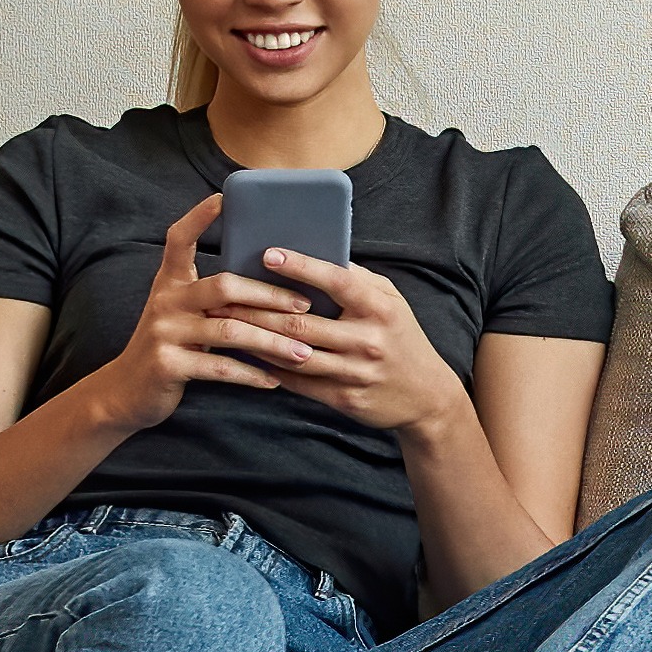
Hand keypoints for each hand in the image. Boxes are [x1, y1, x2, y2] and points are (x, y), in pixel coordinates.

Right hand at [77, 200, 294, 432]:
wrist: (126, 390)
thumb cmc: (170, 345)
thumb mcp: (181, 313)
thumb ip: (210, 297)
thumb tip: (267, 282)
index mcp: (170, 282)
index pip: (178, 239)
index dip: (199, 217)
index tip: (223, 197)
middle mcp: (165, 301)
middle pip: (224, 286)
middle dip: (270, 295)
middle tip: (305, 305)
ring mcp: (165, 332)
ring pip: (230, 331)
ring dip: (272, 342)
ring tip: (303, 352)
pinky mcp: (168, 365)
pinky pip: (220, 368)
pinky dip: (251, 374)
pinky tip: (274, 380)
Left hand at [233, 247, 472, 443]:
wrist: (426, 395)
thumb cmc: (402, 337)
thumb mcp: (392, 301)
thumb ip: (357, 280)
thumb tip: (319, 253)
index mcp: (379, 307)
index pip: (336, 281)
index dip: (301, 266)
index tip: (268, 253)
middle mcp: (367, 339)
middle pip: (302, 322)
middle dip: (258, 308)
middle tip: (224, 295)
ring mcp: (355, 372)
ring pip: (294, 354)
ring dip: (257, 340)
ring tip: (227, 325)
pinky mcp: (345, 399)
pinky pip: (300, 382)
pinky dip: (271, 368)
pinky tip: (249, 355)